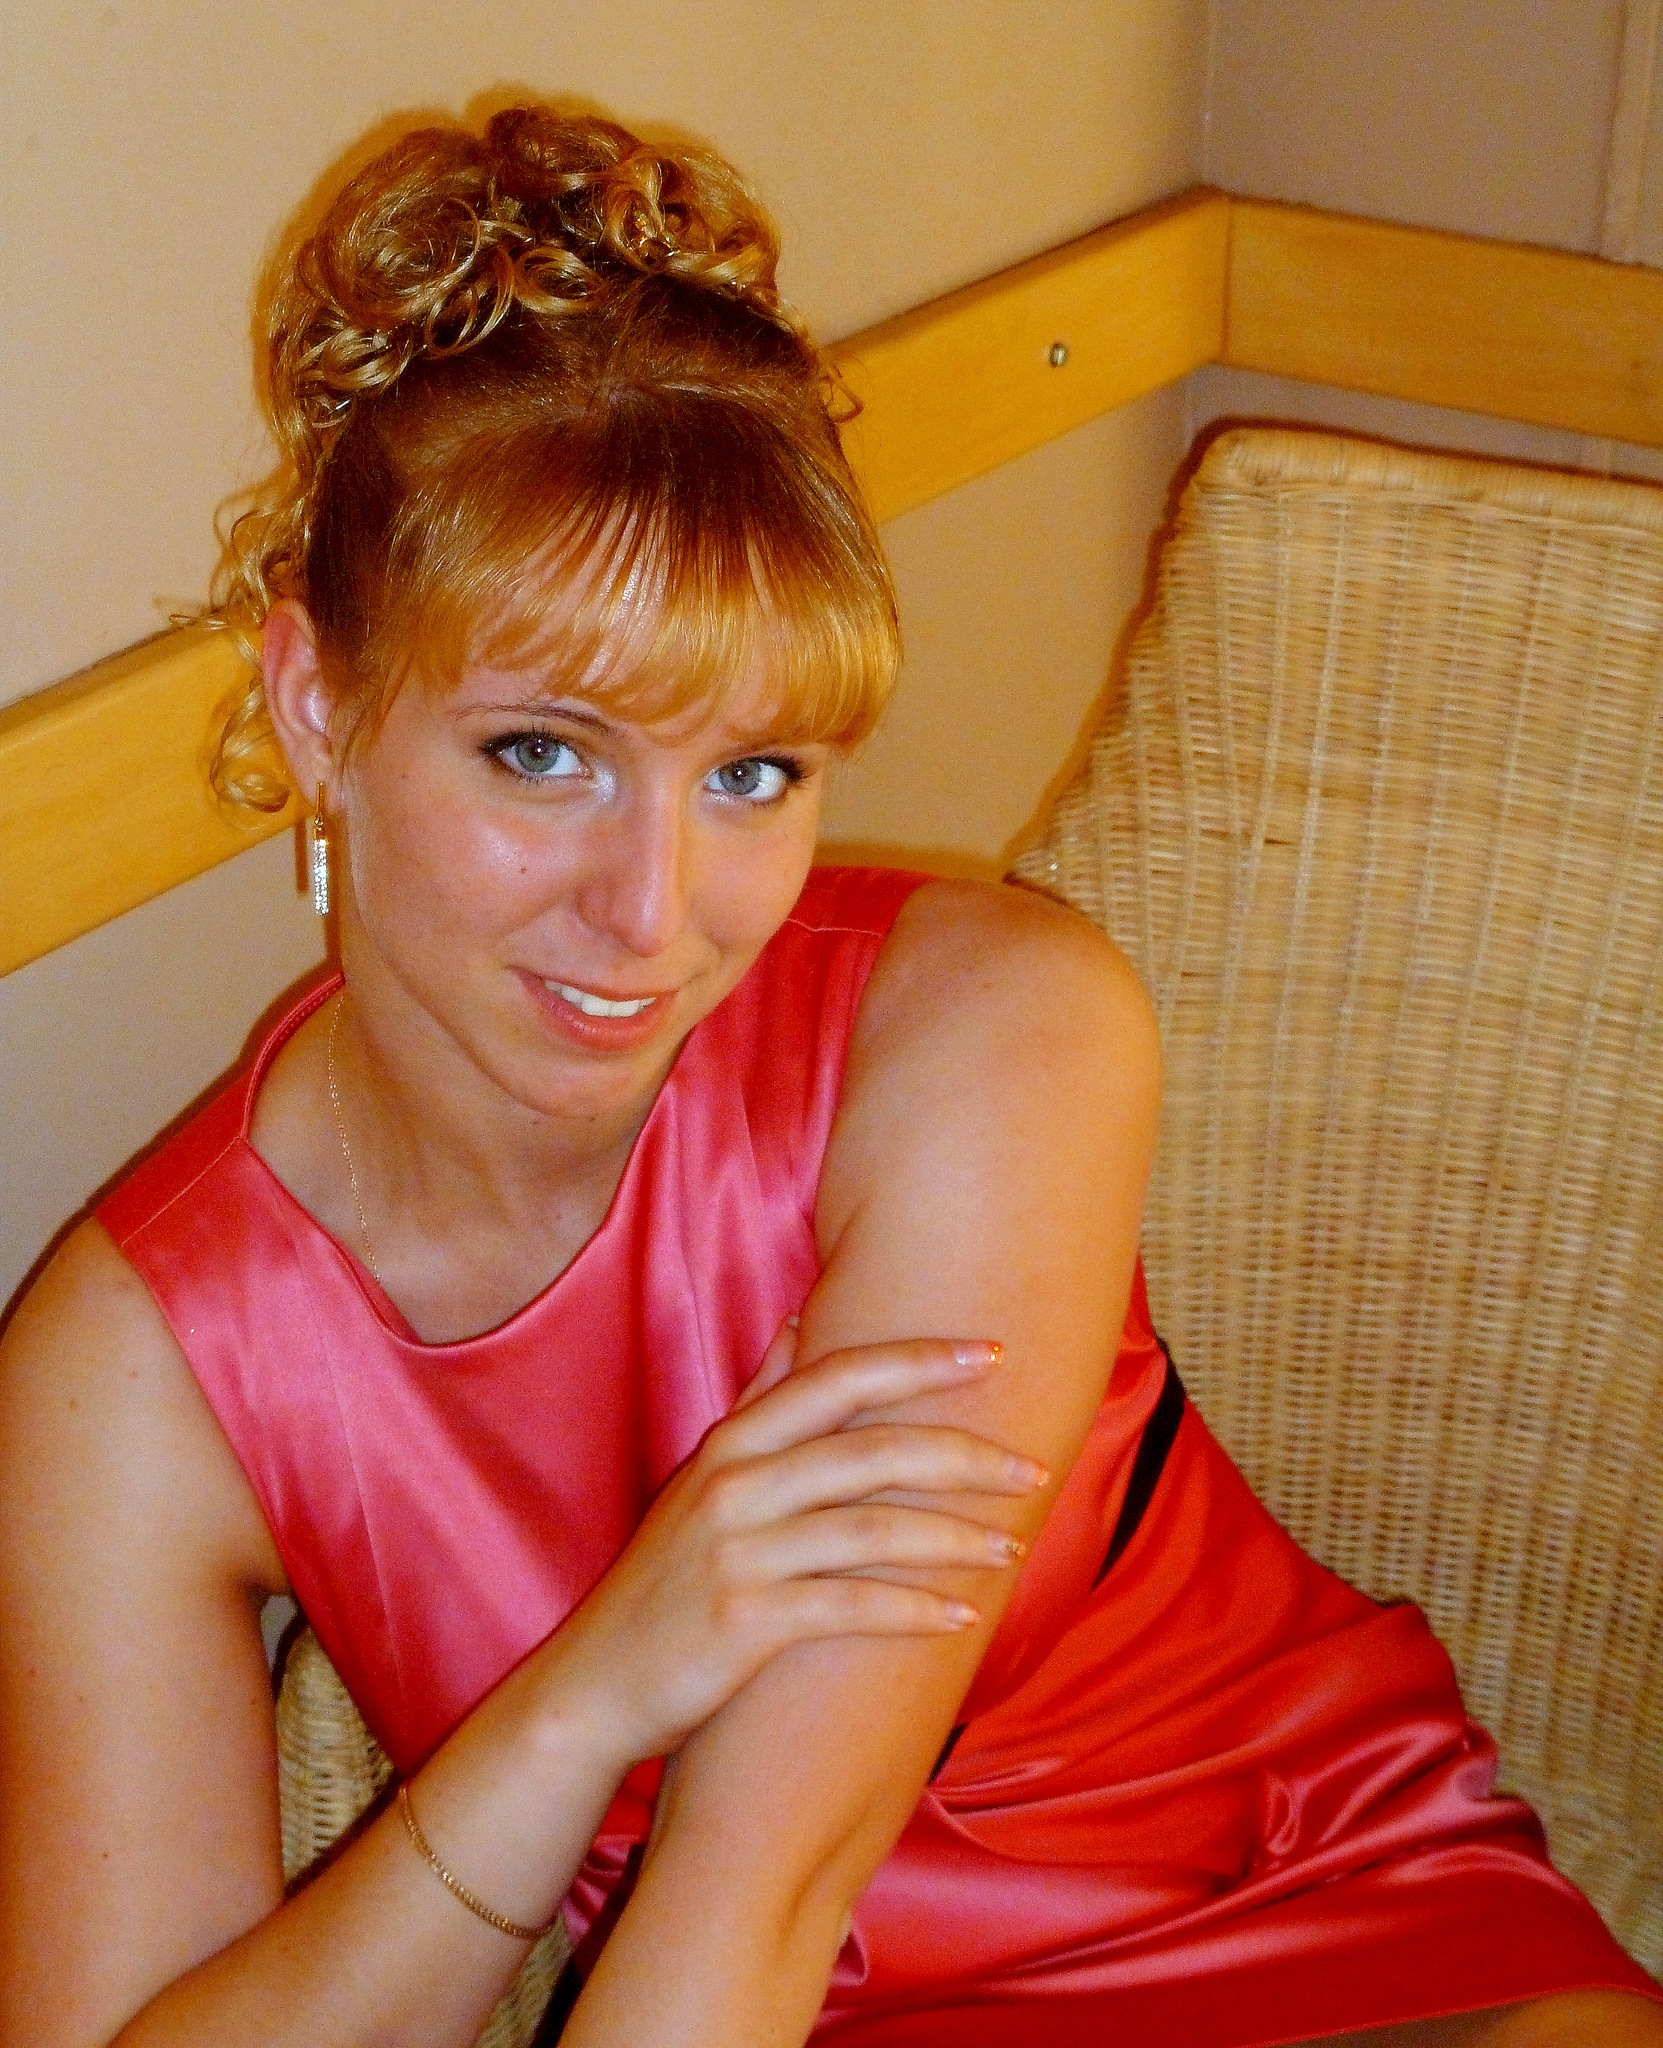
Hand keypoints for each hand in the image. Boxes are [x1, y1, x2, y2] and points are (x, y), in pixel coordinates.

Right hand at [545, 1323, 1045, 1767]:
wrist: (594, 1685)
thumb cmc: (667, 1579)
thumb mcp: (704, 1474)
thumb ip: (760, 1398)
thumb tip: (803, 1317)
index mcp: (733, 1440)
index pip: (839, 1376)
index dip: (919, 1360)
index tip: (992, 1353)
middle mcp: (734, 1483)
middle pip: (871, 1449)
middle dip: (963, 1453)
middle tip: (1034, 1465)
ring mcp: (737, 1550)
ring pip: (871, 1527)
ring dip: (955, 1537)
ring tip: (1013, 1548)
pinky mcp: (743, 1618)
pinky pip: (849, 1605)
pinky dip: (913, 1609)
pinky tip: (961, 1618)